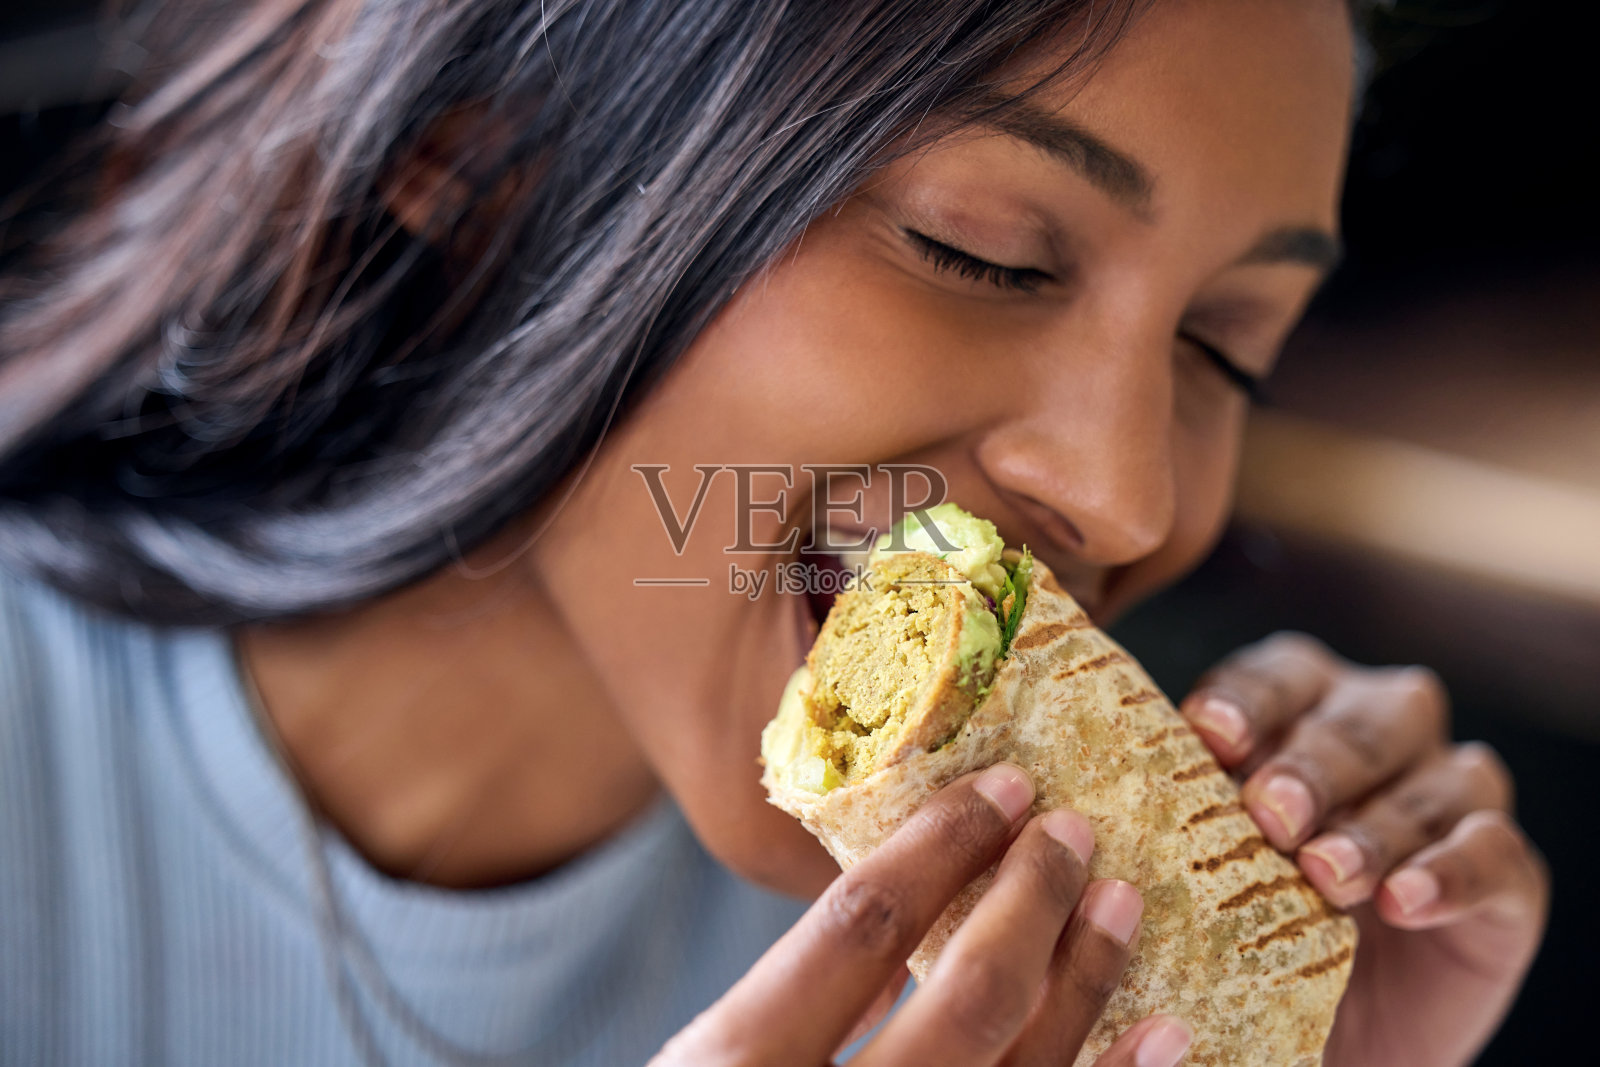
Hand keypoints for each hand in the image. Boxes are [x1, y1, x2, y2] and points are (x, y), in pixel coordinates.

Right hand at [651, 764, 1193, 1066]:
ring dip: (1093, 984)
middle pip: (968, 994)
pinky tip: (1164, 1036)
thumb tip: (909, 913)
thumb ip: (795, 1007)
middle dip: (1033, 898)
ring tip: (1125, 906)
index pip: (858, 926)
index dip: (940, 846)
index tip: (999, 786)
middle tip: (1075, 829)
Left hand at [1180, 633, 1549, 1066]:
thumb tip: (1076, 795)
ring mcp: (1450, 793)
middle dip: (1311, 766)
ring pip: (1430, 781)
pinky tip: (1404, 901)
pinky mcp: (1507, 872)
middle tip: (1268, 813)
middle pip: (1356, 723)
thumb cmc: (1238, 919)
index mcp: (1296, 704)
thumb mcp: (1193, 866)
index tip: (1208, 735)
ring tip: (1326, 877)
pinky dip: (1450, 872)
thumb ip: (1163, 815)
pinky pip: (1492, 853)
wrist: (1315, 1022)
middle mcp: (1380, 728)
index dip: (1246, 700)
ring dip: (1374, 827)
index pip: (1275, 677)